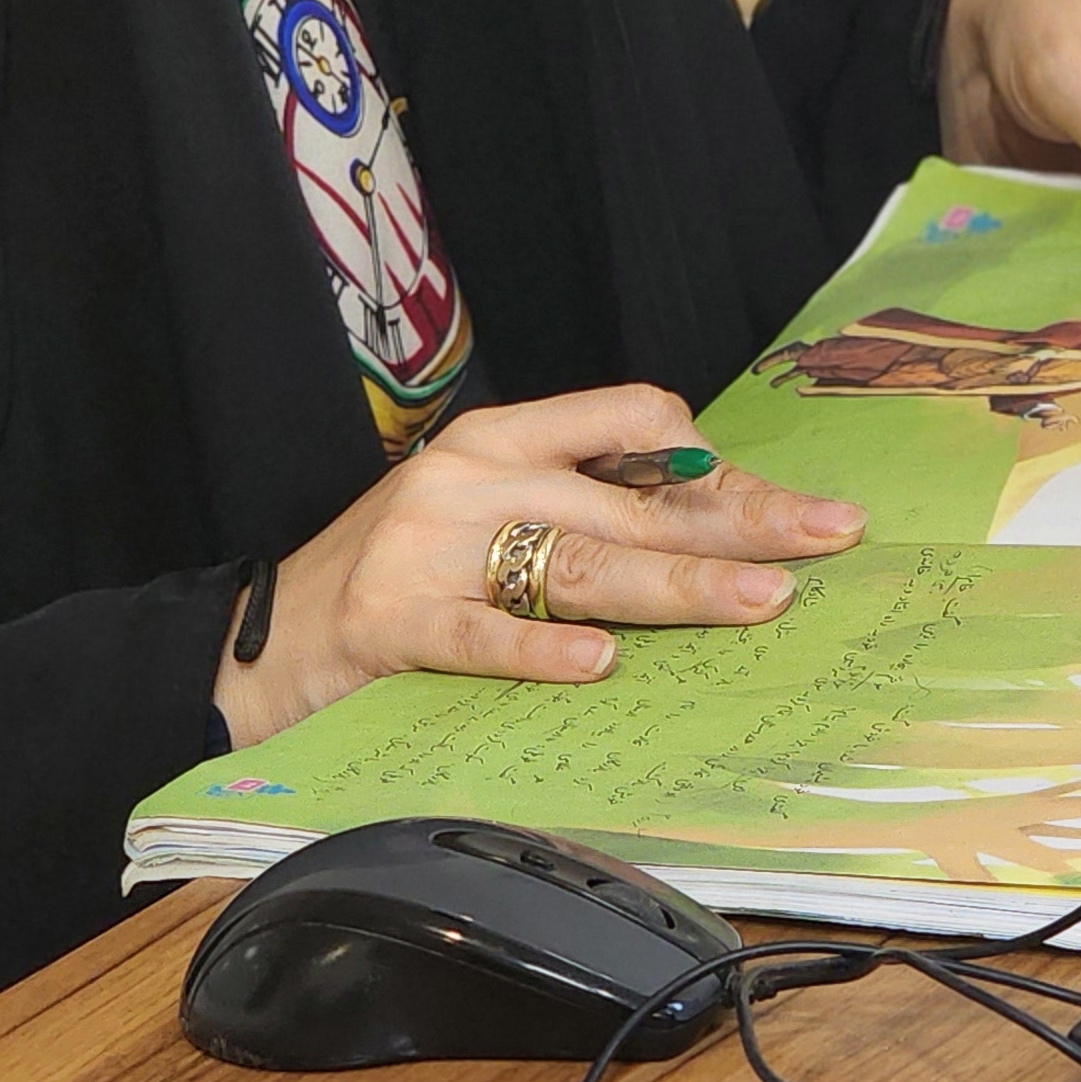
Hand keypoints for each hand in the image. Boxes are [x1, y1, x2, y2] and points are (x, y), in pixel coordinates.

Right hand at [215, 384, 863, 744]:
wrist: (256, 642)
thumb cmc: (394, 579)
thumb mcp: (481, 517)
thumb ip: (576, 508)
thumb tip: (711, 527)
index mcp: (500, 436)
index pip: (631, 419)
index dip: (712, 465)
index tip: (782, 507)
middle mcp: (471, 477)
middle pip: (629, 499)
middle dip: (737, 523)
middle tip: (824, 539)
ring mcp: (429, 549)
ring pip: (579, 564)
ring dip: (680, 584)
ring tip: (760, 599)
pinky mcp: (392, 623)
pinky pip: (483, 636)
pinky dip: (541, 650)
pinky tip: (600, 662)